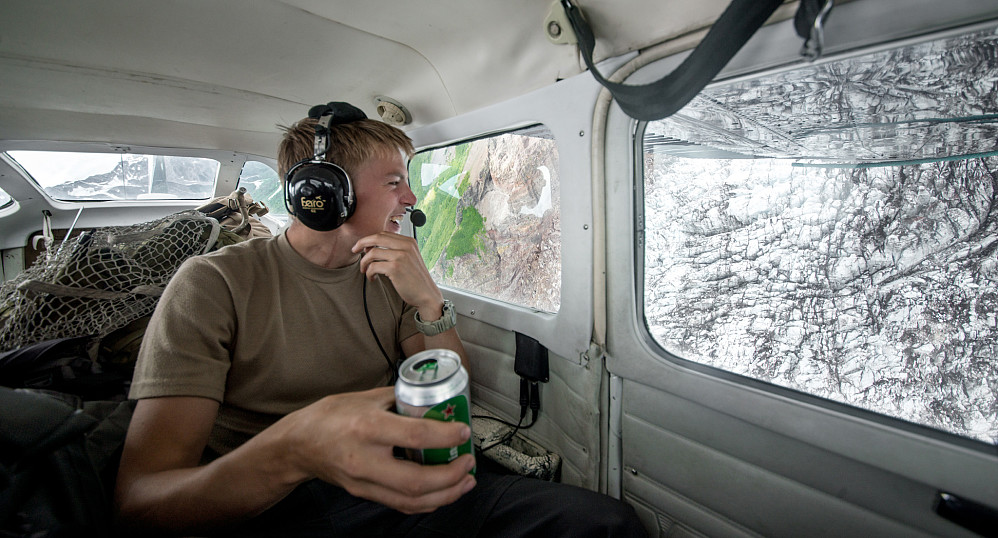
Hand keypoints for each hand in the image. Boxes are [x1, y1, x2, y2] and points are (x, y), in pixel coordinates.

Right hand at [281, 387, 475, 513]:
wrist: (298, 444)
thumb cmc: (330, 417)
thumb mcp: (366, 398)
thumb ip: (400, 401)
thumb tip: (433, 402)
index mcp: (366, 428)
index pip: (413, 437)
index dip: (444, 436)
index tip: (463, 431)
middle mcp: (365, 460)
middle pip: (416, 481)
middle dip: (451, 477)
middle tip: (469, 462)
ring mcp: (364, 482)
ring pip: (411, 500)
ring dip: (446, 495)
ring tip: (466, 481)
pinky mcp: (365, 494)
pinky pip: (401, 505)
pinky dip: (428, 502)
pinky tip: (444, 492)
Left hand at [351, 232, 443, 315]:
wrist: (427, 295)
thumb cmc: (416, 279)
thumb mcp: (409, 259)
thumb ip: (395, 250)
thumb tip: (370, 247)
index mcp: (409, 242)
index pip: (384, 234)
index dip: (370, 239)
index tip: (362, 246)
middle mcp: (406, 246)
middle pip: (376, 238)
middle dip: (361, 243)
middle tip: (354, 250)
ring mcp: (401, 256)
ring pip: (372, 253)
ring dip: (364, 262)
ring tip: (365, 270)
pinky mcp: (395, 268)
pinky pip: (373, 266)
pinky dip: (369, 272)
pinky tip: (372, 278)